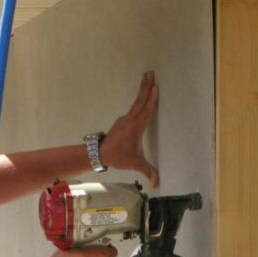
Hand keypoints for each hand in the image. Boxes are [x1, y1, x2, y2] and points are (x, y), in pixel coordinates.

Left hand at [98, 71, 158, 186]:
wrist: (100, 154)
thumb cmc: (118, 157)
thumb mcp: (135, 163)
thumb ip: (148, 171)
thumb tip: (157, 183)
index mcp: (136, 127)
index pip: (146, 110)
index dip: (151, 99)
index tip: (155, 87)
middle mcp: (130, 120)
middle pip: (140, 100)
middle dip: (146, 86)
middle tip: (150, 73)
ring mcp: (126, 119)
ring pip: (136, 102)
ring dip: (142, 90)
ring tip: (147, 77)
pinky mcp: (123, 121)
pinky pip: (134, 107)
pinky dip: (139, 99)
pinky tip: (142, 98)